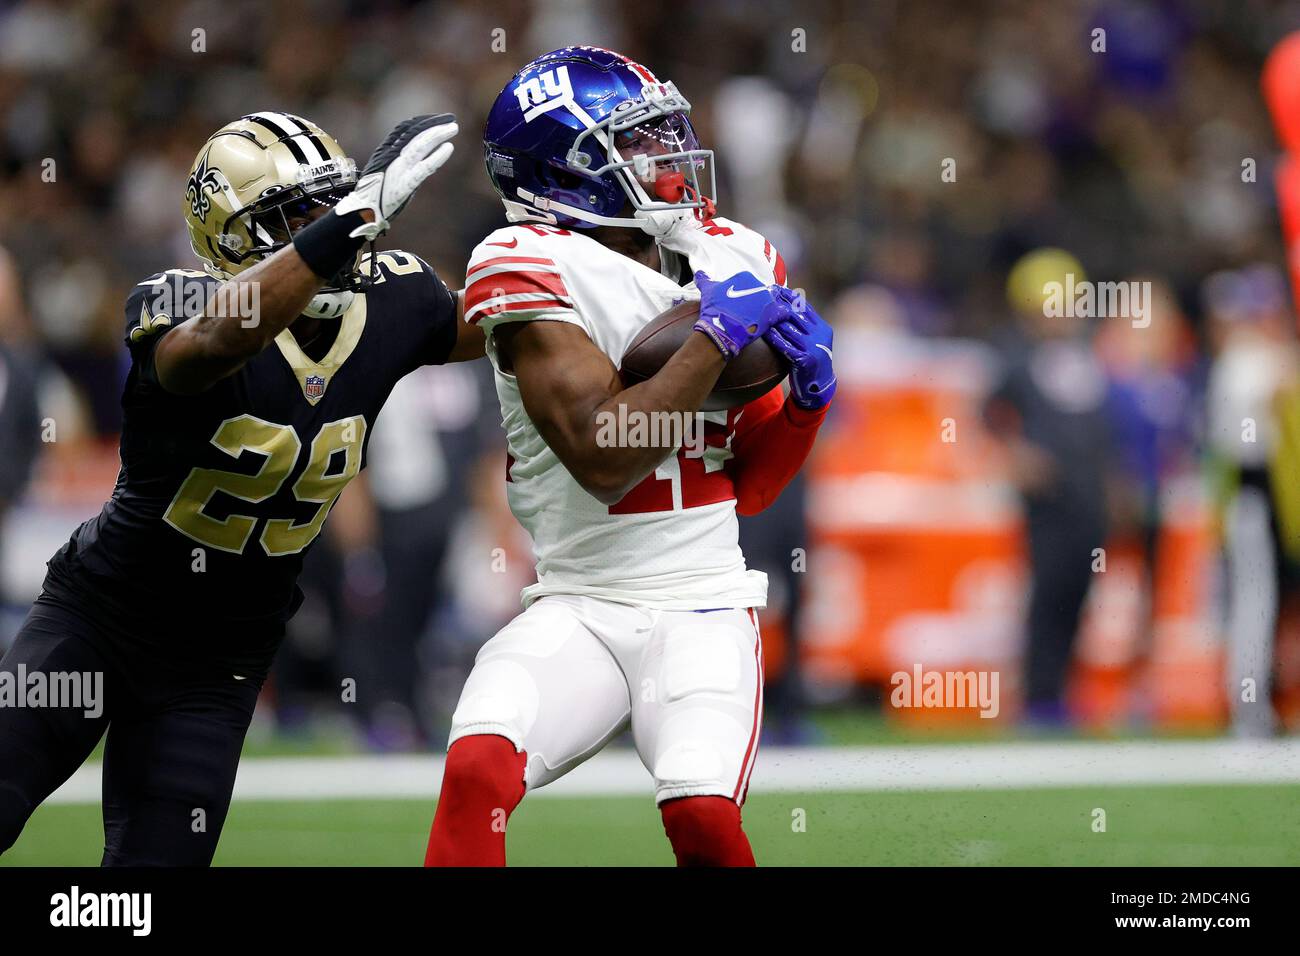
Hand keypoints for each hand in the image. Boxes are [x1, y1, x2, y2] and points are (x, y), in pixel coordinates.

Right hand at [333, 114, 457, 239]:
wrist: (362, 211)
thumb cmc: (374, 195)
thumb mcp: (385, 173)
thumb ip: (401, 165)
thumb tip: (420, 161)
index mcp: (386, 152)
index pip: (405, 130)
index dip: (422, 123)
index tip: (437, 120)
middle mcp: (392, 157)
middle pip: (414, 135)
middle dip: (434, 126)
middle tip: (451, 120)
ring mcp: (398, 169)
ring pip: (420, 146)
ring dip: (437, 135)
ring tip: (453, 128)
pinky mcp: (405, 184)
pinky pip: (423, 168)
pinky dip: (437, 157)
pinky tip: (449, 147)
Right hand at [693, 270, 787, 358]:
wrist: (720, 328)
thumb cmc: (714, 308)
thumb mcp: (707, 290)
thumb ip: (704, 280)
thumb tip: (699, 273)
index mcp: (745, 277)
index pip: (747, 284)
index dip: (743, 295)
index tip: (738, 304)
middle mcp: (758, 285)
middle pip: (759, 294)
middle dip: (755, 303)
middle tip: (746, 314)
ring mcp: (766, 300)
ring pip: (772, 302)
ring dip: (768, 310)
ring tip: (760, 319)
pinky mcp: (772, 314)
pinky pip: (783, 313)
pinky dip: (782, 316)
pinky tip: (776, 321)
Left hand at [763, 288, 835, 408]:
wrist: (818, 387)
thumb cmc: (810, 362)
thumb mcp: (812, 341)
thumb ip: (803, 326)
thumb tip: (785, 307)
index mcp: (822, 328)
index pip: (804, 307)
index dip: (789, 297)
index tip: (775, 288)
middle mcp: (820, 335)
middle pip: (796, 314)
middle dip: (778, 304)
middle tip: (763, 295)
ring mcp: (813, 348)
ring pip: (789, 328)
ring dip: (773, 318)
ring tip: (759, 309)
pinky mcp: (805, 360)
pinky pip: (785, 345)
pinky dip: (774, 337)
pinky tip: (763, 330)